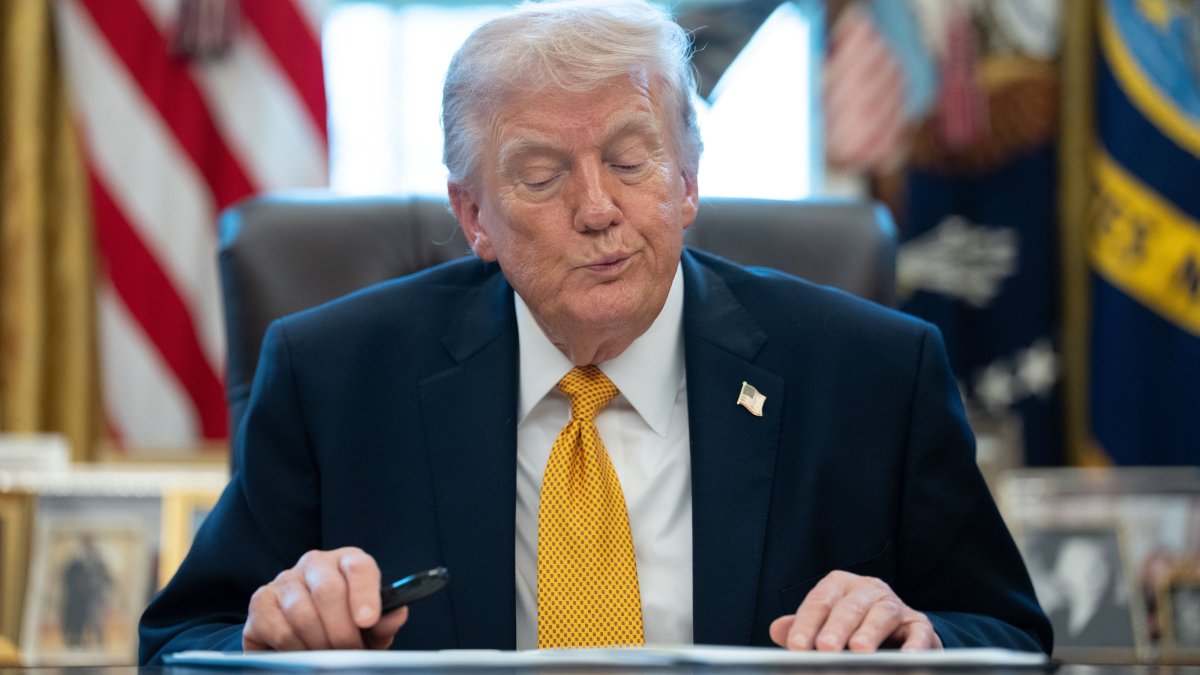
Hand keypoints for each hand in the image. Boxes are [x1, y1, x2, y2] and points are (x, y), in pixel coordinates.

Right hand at [243, 547, 408, 650]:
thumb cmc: (343, 627)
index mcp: (347, 561)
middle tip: (349, 653)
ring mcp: (285, 580)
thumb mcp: (369, 628)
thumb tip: (397, 614)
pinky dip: (295, 649)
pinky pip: (279, 629)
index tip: (369, 622)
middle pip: (328, 590)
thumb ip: (384, 622)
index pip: (359, 566)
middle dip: (342, 631)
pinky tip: (304, 653)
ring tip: (328, 656)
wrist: (303, 637)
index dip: (365, 594)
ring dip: (319, 643)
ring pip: (302, 613)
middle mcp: (315, 563)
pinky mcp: (261, 601)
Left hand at [769, 571, 941, 651]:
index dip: (806, 625)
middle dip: (836, 629)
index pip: (819, 603)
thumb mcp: (824, 624)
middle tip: (825, 648)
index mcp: (838, 586)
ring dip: (870, 632)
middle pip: (849, 607)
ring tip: (859, 649)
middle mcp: (867, 589)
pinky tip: (907, 658)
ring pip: (882, 614)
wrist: (895, 632)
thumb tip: (777, 630)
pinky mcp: (919, 624)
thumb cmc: (850, 628)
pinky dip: (915, 645)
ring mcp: (894, 605)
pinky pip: (919, 632)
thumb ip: (802, 628)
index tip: (796, 646)